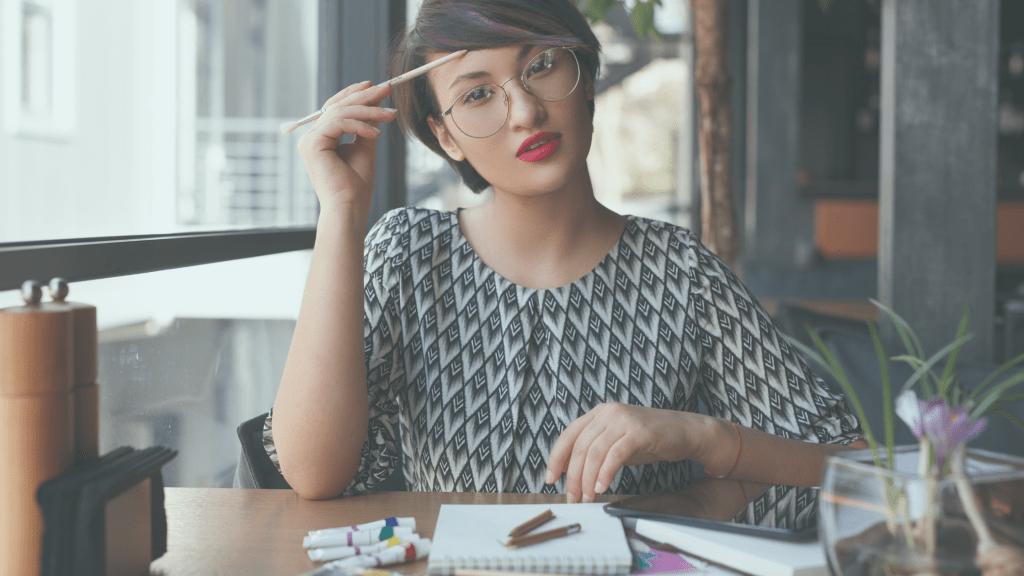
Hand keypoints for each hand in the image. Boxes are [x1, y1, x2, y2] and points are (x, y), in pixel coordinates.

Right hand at [296, 81, 397, 210]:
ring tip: (390, 115)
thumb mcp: (365, 146)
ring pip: (341, 112)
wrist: (350, 207)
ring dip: (369, 111)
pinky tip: (377, 133)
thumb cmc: (357, 185)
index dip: (355, 94)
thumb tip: (375, 101)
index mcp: (320, 136)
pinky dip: (360, 125)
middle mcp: (310, 136)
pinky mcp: (312, 143)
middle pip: (338, 105)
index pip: (336, 107)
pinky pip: (339, 123)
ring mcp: (309, 139)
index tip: (377, 87)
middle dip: (365, 96)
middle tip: (388, 88)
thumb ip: (366, 124)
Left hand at [545, 403, 700, 502]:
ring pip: (594, 452)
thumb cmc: (649, 439)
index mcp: (599, 413)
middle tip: (572, 497)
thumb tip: (568, 473)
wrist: (684, 431)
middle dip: (572, 476)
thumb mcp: (615, 442)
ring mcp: (624, 420)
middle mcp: (608, 413)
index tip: (550, 479)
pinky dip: (605, 473)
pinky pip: (615, 455)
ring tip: (587, 497)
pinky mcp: (639, 431)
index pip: (568, 435)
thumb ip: (594, 452)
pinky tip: (602, 487)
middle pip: (580, 447)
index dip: (556, 458)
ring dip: (587, 479)